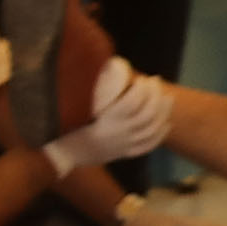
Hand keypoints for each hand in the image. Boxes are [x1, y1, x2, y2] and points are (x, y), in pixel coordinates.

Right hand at [43, 70, 173, 175]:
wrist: (59, 155)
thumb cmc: (62, 128)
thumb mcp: (75, 109)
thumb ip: (90, 94)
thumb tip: (106, 69)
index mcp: (106, 121)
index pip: (132, 103)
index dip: (141, 89)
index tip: (142, 78)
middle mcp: (119, 133)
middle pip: (147, 113)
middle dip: (155, 95)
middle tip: (154, 81)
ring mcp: (124, 145)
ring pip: (153, 128)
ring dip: (163, 111)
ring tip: (167, 97)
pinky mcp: (125, 153)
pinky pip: (149, 145)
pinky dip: (160, 134)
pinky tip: (166, 124)